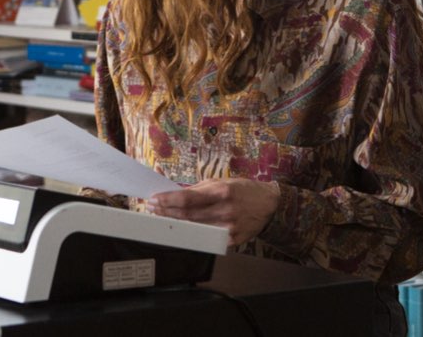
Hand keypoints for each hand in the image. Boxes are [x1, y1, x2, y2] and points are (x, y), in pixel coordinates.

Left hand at [147, 178, 280, 245]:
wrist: (270, 205)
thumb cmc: (245, 190)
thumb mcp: (223, 182)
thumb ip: (200, 189)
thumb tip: (177, 193)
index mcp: (223, 192)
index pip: (188, 198)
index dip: (169, 199)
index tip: (155, 198)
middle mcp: (226, 210)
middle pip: (188, 215)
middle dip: (167, 211)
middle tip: (152, 208)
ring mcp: (229, 228)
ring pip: (194, 228)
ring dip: (175, 222)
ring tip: (160, 217)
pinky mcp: (232, 240)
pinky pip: (207, 237)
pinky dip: (192, 233)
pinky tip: (180, 229)